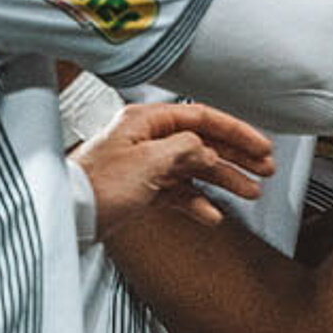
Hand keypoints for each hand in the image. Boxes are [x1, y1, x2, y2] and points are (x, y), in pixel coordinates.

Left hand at [72, 100, 273, 234]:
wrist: (69, 214)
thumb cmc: (96, 184)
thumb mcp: (149, 161)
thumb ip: (186, 149)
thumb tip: (208, 151)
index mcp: (147, 122)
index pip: (203, 118)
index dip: (236, 132)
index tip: (260, 146)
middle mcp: (147, 140)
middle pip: (204, 143)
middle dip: (236, 157)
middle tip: (263, 168)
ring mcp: (145, 166)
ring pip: (195, 169)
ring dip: (224, 180)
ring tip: (249, 191)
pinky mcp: (141, 191)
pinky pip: (179, 193)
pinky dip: (197, 203)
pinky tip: (212, 214)